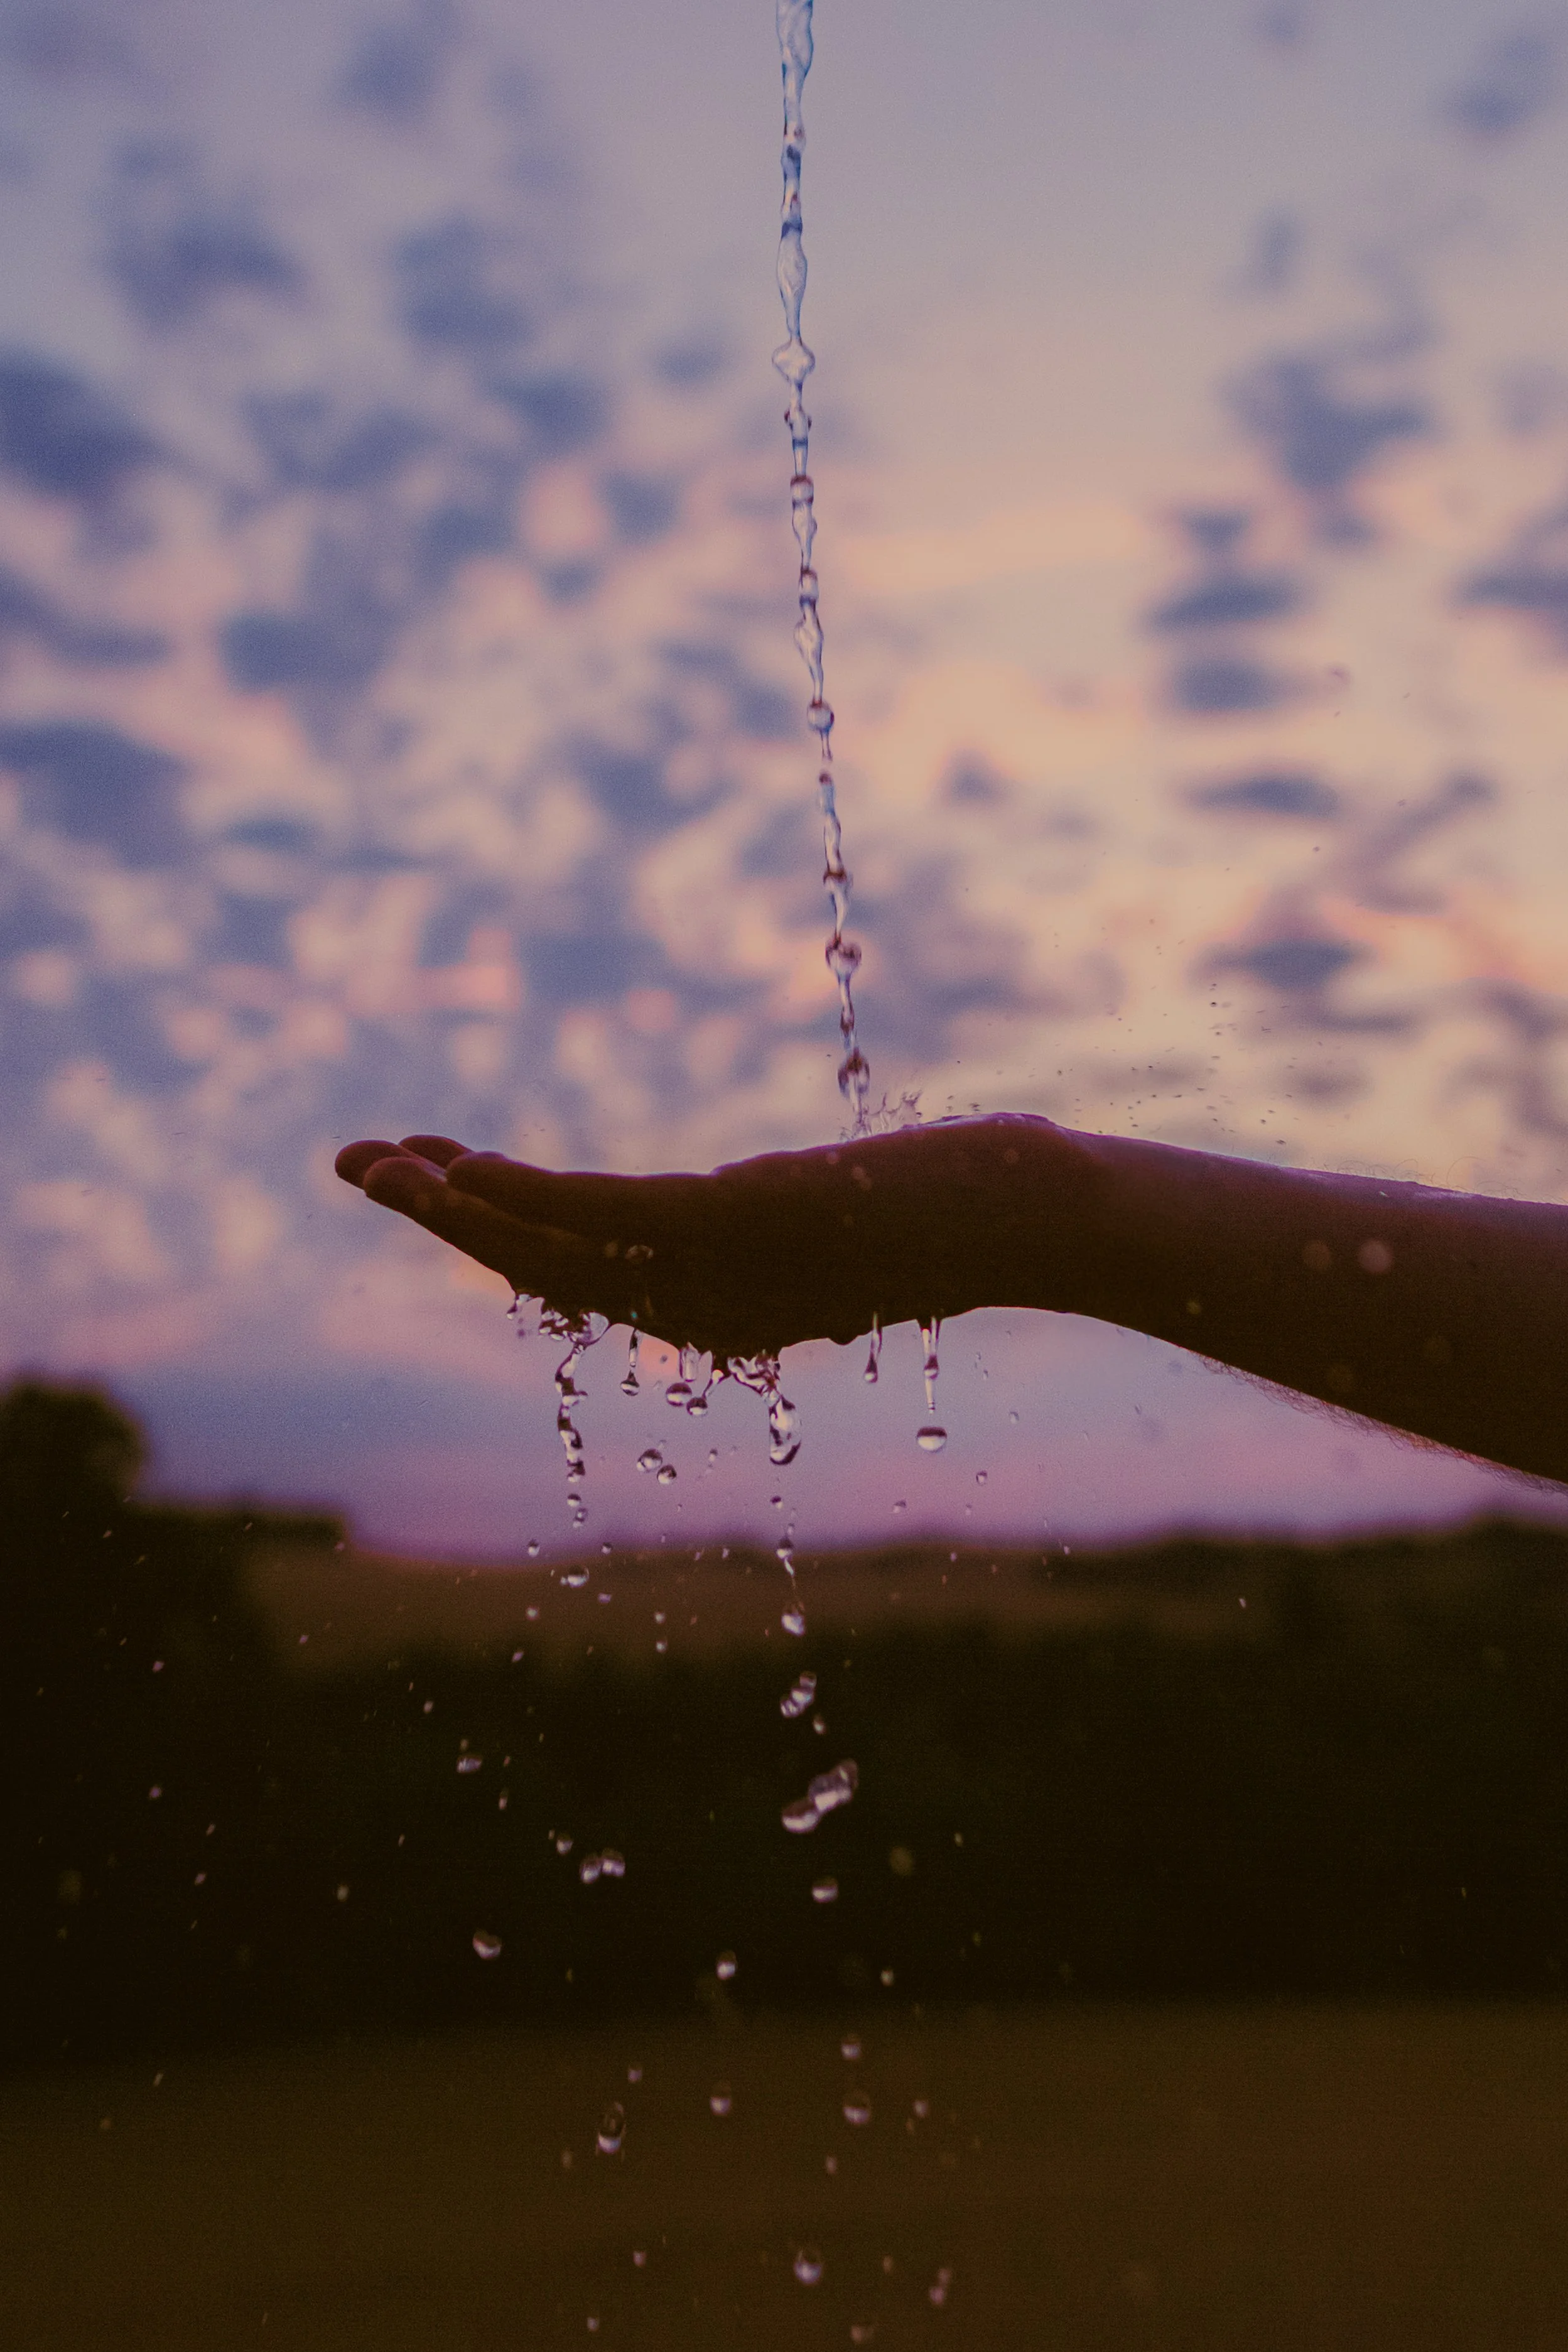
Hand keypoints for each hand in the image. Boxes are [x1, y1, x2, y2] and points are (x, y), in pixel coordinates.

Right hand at [334, 1116, 1089, 1359]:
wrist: (1035, 1217)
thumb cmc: (963, 1213)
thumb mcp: (849, 1223)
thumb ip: (779, 1227)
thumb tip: (741, 1205)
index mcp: (722, 1311)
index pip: (582, 1273)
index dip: (496, 1229)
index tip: (440, 1177)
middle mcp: (706, 1307)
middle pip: (542, 1267)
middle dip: (442, 1218)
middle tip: (356, 1165)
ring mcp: (718, 1270)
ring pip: (550, 1247)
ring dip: (450, 1205)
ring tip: (369, 1163)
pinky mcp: (735, 1224)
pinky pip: (602, 1217)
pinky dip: (519, 1194)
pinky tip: (458, 1168)